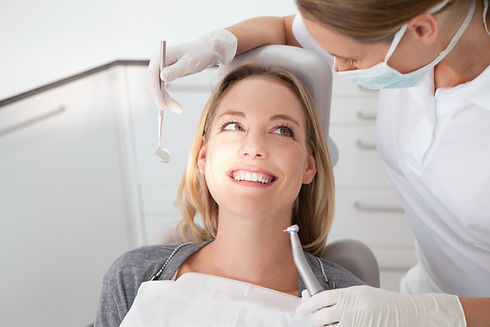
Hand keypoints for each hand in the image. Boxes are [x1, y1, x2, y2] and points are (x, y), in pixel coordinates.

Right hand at [144, 29, 236, 112]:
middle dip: (160, 99)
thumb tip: (162, 77)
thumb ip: (176, 70)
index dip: (156, 93)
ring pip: (153, 89)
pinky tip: (173, 104)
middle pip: (150, 84)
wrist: (204, 50)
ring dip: (162, 100)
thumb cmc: (199, 54)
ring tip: (177, 108)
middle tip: (176, 109)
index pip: (152, 77)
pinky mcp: (162, 74)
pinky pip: (158, 88)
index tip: (162, 106)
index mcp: (159, 56)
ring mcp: (158, 68)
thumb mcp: (189, 62)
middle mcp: (155, 62)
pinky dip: (164, 97)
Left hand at [296, 285, 465, 326]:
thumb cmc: (386, 303)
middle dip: (314, 321)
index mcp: (350, 294)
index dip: (307, 305)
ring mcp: (357, 324)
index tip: (300, 310)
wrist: (410, 314)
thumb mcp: (362, 294)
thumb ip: (343, 299)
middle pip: (321, 318)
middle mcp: (352, 309)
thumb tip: (324, 305)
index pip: (321, 298)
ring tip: (327, 326)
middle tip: (313, 321)